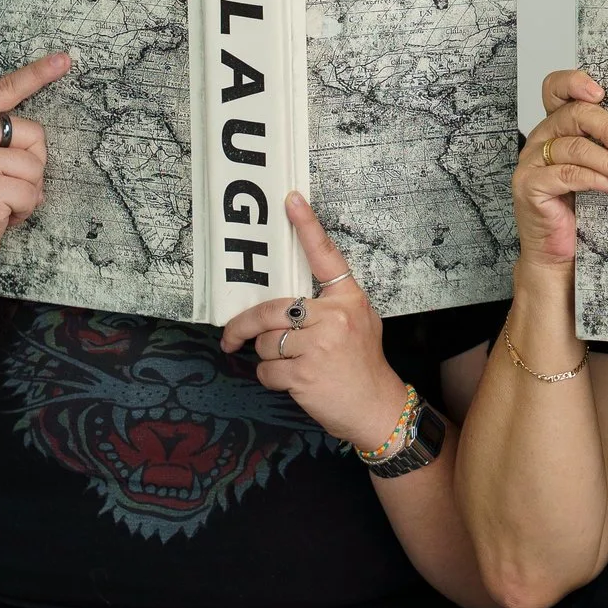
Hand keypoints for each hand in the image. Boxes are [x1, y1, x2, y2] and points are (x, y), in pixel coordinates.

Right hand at [0, 54, 69, 273]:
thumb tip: (37, 128)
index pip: (3, 90)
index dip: (36, 74)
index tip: (65, 59)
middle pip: (34, 133)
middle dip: (31, 164)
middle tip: (4, 183)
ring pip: (36, 165)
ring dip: (28, 190)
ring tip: (1, 201)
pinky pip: (33, 191)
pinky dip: (25, 208)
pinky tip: (2, 215)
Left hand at [219, 193, 403, 446]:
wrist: (377, 408)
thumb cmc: (363, 365)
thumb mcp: (359, 323)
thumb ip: (328, 308)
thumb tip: (285, 301)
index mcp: (349, 299)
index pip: (326, 257)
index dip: (307, 226)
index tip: (290, 199)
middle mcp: (335, 317)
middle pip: (270, 309)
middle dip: (244, 326)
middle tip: (231, 336)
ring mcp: (319, 345)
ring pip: (264, 342)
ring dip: (266, 357)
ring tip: (289, 365)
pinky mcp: (304, 373)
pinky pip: (265, 370)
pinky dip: (271, 379)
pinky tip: (293, 382)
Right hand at [513, 68, 607, 272]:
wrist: (557, 253)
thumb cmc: (580, 209)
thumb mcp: (597, 169)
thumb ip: (606, 147)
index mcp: (555, 126)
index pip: (555, 88)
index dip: (575, 82)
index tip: (602, 93)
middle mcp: (539, 139)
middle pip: (574, 115)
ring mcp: (530, 162)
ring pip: (574, 148)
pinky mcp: (528, 186)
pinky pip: (567, 174)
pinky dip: (595, 179)